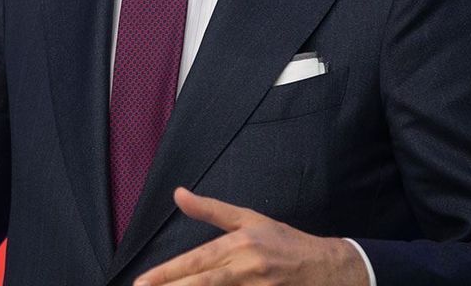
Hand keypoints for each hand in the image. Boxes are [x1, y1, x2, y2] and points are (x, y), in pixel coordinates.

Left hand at [132, 188, 368, 285]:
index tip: (141, 282)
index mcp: (240, 244)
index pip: (196, 261)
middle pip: (204, 283)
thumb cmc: (283, 241)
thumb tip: (177, 193)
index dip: (167, 273)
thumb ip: (210, 210)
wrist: (328, 267)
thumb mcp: (248, 218)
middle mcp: (248, 267)